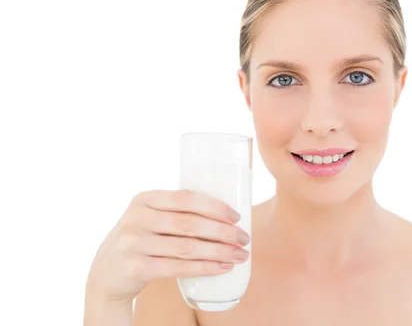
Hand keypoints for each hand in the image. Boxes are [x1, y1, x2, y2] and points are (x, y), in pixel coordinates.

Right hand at [85, 189, 249, 304]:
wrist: (106, 274)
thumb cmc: (141, 241)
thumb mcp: (149, 217)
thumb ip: (175, 211)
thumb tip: (226, 214)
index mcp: (144, 199)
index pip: (186, 197)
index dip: (215, 206)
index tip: (237, 216)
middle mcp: (137, 218)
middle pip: (190, 223)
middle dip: (223, 232)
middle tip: (244, 239)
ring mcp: (134, 243)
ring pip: (187, 247)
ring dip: (219, 252)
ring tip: (239, 255)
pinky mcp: (135, 267)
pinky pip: (178, 267)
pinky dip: (204, 268)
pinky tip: (222, 268)